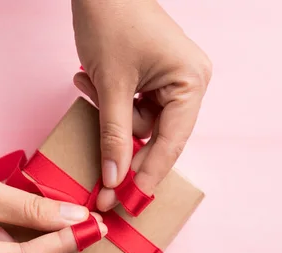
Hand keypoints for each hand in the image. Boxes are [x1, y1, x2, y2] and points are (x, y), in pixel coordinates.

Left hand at [71, 0, 211, 210]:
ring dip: (111, 114)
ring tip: (89, 84)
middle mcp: (191, 83)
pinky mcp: (157, 76)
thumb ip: (114, 136)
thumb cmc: (110, 19)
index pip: (171, 142)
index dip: (148, 176)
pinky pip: (136, 105)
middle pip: (158, 135)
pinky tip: (92, 80)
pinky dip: (113, 102)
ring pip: (142, 122)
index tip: (128, 203)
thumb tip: (114, 179)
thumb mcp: (110, 85)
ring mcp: (175, 79)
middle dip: (123, 141)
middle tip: (102, 183)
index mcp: (192, 82)